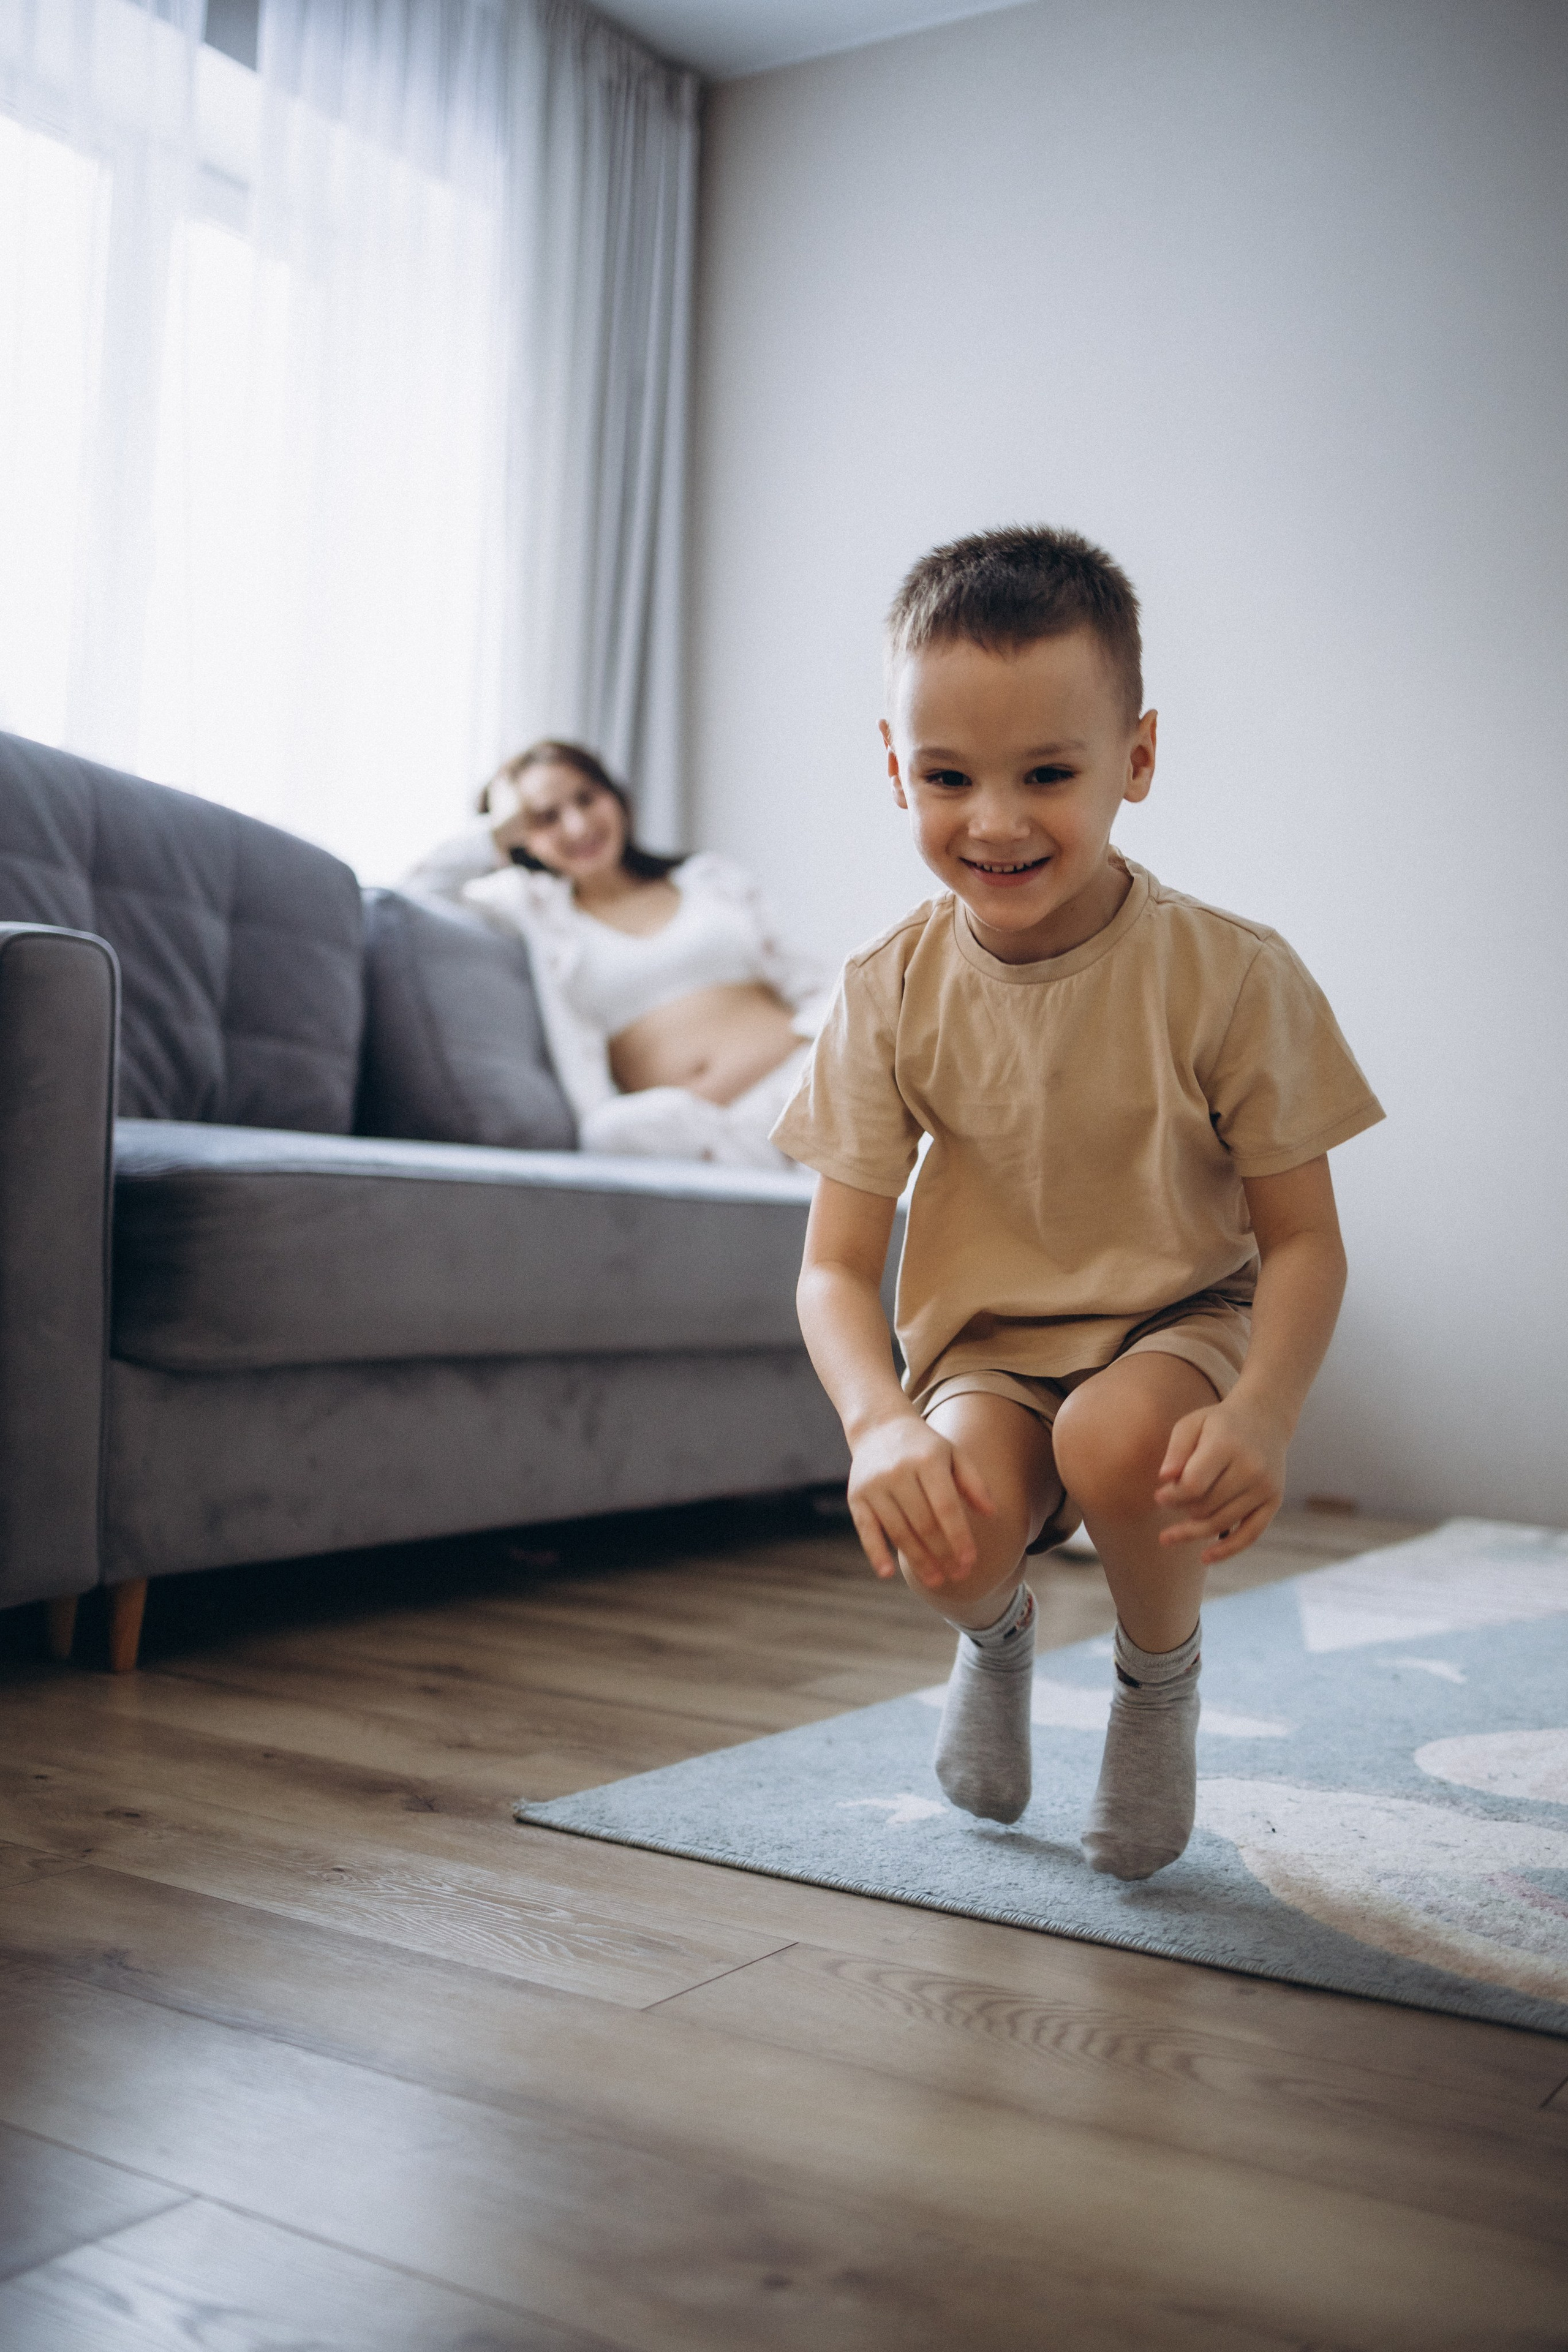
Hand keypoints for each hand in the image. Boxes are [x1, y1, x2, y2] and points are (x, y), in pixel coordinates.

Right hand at [847, 1413, 994, 1585]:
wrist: (879, 1426)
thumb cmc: (924, 1447)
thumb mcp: (953, 1454)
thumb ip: (973, 1482)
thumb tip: (993, 1513)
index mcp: (927, 1460)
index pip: (946, 1507)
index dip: (959, 1537)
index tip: (970, 1561)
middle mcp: (898, 1472)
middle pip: (923, 1523)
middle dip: (942, 1553)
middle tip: (958, 1575)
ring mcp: (874, 1485)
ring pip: (899, 1531)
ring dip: (918, 1560)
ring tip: (936, 1580)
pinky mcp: (856, 1496)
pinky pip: (866, 1529)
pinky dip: (875, 1552)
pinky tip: (888, 1573)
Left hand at [1154, 1394, 1287, 1563]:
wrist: (1265, 1419)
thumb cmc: (1218, 1424)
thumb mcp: (1191, 1424)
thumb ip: (1176, 1450)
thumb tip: (1164, 1480)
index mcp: (1227, 1445)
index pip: (1194, 1484)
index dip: (1172, 1497)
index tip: (1158, 1498)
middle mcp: (1251, 1468)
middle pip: (1206, 1506)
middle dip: (1182, 1510)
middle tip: (1169, 1504)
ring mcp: (1265, 1487)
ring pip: (1222, 1523)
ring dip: (1194, 1530)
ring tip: (1171, 1534)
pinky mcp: (1274, 1501)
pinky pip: (1250, 1535)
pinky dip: (1227, 1550)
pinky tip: (1205, 1558)